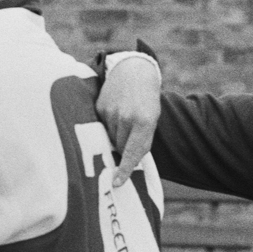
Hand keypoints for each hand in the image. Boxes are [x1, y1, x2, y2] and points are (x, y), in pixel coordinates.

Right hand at [96, 56, 161, 186]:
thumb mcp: (152, 117)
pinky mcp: (99, 107)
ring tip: (124, 117)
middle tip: (130, 132)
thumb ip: (143, 139)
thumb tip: (129, 161)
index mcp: (144, 121)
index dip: (124, 169)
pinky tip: (115, 111)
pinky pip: (102, 126)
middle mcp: (126, 118)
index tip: (117, 183)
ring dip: (116, 134)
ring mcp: (110, 112)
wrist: (133, 68)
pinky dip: (108, 124)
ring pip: (110, 138)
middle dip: (124, 146)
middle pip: (120, 147)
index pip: (132, 152)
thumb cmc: (147, 98)